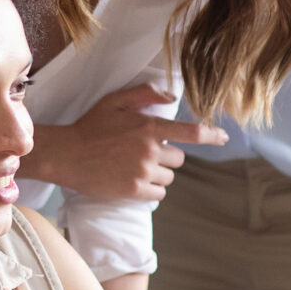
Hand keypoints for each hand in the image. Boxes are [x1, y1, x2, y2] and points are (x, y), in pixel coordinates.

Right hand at [24, 82, 226, 202]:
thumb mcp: (115, 101)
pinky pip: (158, 195)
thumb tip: (170, 97)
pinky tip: (134, 181)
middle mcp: (150, 150)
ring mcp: (142, 172)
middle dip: (166, 157)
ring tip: (134, 167)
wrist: (66, 154)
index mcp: (149, 127)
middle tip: (143, 153)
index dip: (212, 136)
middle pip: (178, 159)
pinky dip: (150, 190)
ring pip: (168, 178)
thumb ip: (144, 94)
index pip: (191, 133)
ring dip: (158, 174)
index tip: (224, 138)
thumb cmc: (91, 126)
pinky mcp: (134, 191)